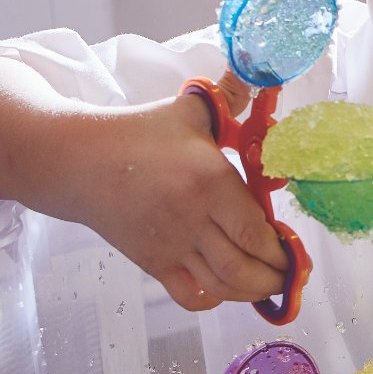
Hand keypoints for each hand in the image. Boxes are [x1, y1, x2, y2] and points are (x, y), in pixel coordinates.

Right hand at [62, 71, 289, 310]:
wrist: (76, 160)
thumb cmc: (139, 133)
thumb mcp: (190, 112)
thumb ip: (231, 96)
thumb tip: (261, 73)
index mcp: (209, 182)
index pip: (255, 231)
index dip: (281, 248)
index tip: (295, 248)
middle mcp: (193, 218)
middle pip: (243, 267)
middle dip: (276, 277)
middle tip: (291, 273)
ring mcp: (172, 244)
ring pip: (221, 286)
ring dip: (252, 293)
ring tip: (269, 284)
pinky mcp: (152, 261)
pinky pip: (188, 296)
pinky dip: (213, 299)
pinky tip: (226, 288)